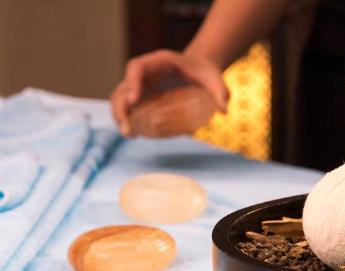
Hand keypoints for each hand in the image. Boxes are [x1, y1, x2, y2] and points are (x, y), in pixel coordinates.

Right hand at [109, 50, 228, 136]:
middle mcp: (144, 73)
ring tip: (129, 134)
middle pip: (123, 87)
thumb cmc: (204, 72)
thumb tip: (224, 110)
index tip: (134, 99)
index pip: (137, 67)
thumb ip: (220, 91)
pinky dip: (126, 119)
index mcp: (159, 61)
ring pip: (120, 99)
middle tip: (128, 129)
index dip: (132, 82)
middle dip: (121, 107)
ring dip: (120, 116)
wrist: (199, 69)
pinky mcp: (141, 97)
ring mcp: (140, 86)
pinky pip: (126, 108)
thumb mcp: (214, 78)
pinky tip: (133, 133)